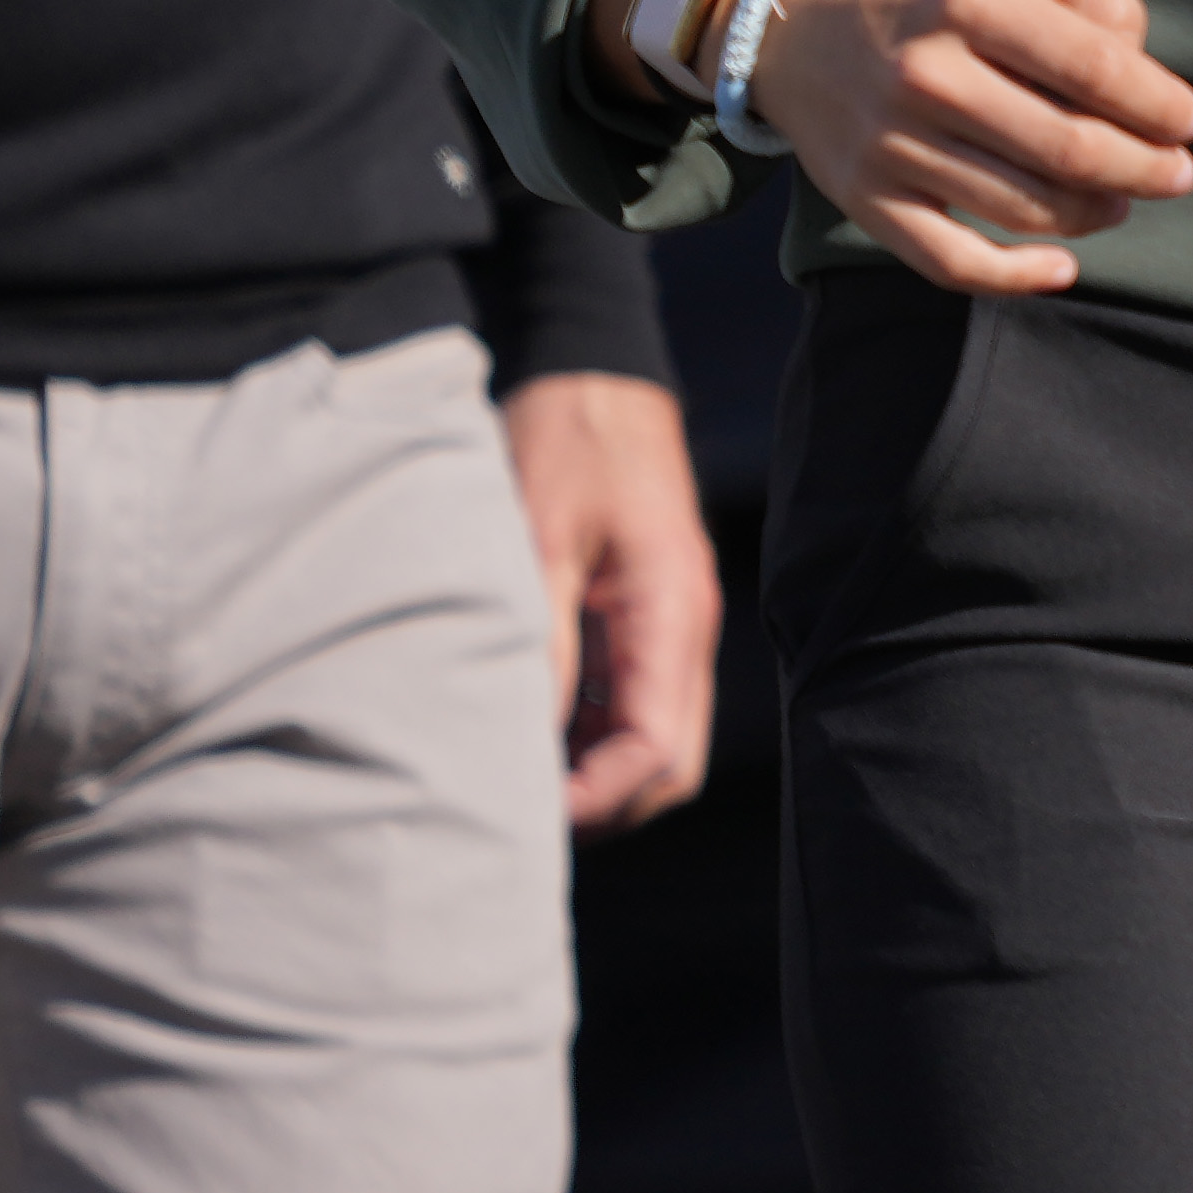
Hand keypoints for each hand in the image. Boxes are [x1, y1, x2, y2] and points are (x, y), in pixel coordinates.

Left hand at [499, 368, 722, 831]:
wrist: (593, 376)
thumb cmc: (564, 445)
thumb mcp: (535, 542)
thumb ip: (538, 647)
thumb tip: (518, 750)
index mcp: (669, 614)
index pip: (657, 751)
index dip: (596, 801)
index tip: (522, 816)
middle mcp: (683, 630)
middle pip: (671, 765)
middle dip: (603, 804)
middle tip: (514, 811)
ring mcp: (670, 626)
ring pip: (654, 741)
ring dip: (593, 775)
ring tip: (510, 775)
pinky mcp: (645, 619)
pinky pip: (630, 706)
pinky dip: (586, 738)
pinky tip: (525, 730)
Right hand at [747, 0, 1192, 297]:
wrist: (799, 25)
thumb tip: (1139, 63)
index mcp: (972, 2)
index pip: (1094, 68)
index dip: (1157, 105)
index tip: (1189, 123)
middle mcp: (927, 74)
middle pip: (1067, 147)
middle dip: (1144, 168)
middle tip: (1178, 174)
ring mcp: (892, 143)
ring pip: (1023, 206)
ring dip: (1094, 214)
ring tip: (1124, 201)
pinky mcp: (865, 199)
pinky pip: (949, 260)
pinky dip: (1015, 277)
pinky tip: (1063, 269)